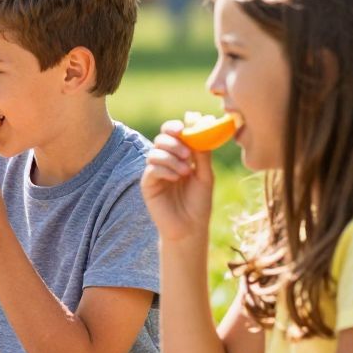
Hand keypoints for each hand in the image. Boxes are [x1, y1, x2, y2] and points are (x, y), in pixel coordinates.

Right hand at [141, 122, 213, 242]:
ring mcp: (155, 173)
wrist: (190, 227)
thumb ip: (202, 152)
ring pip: (155, 152)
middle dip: (173, 142)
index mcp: (179, 156)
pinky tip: (176, 178)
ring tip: (185, 171)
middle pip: (161, 139)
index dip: (176, 127)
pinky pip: (151, 169)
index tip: (185, 127)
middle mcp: (165, 162)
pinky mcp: (147, 185)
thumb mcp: (205, 174)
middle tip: (186, 154)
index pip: (172, 133)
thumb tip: (202, 125)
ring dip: (171, 158)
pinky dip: (165, 170)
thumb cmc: (199, 202)